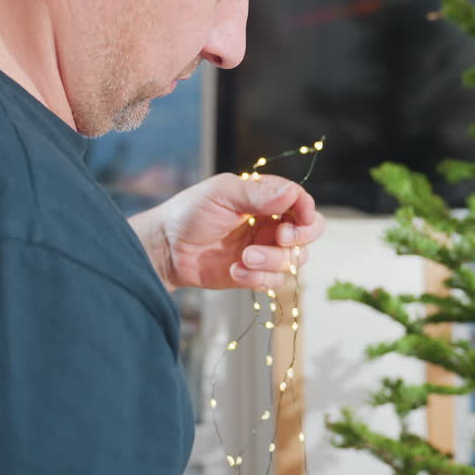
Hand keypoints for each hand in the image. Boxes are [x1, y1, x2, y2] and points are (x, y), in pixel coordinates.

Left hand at [131, 173, 325, 291]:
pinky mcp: (254, 274)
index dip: (306, 210)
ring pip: (293, 260)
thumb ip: (257, 194)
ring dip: (272, 261)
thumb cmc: (190, 212)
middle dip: (298, 237)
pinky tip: (235, 271)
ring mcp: (264, 250)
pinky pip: (273, 281)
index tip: (299, 218)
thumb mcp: (222, 193)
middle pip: (308, 232)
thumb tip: (291, 193)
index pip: (301, 201)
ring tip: (244, 258)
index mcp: (265, 198)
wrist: (166, 248)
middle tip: (279, 237)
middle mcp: (270, 223)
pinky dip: (258, 278)